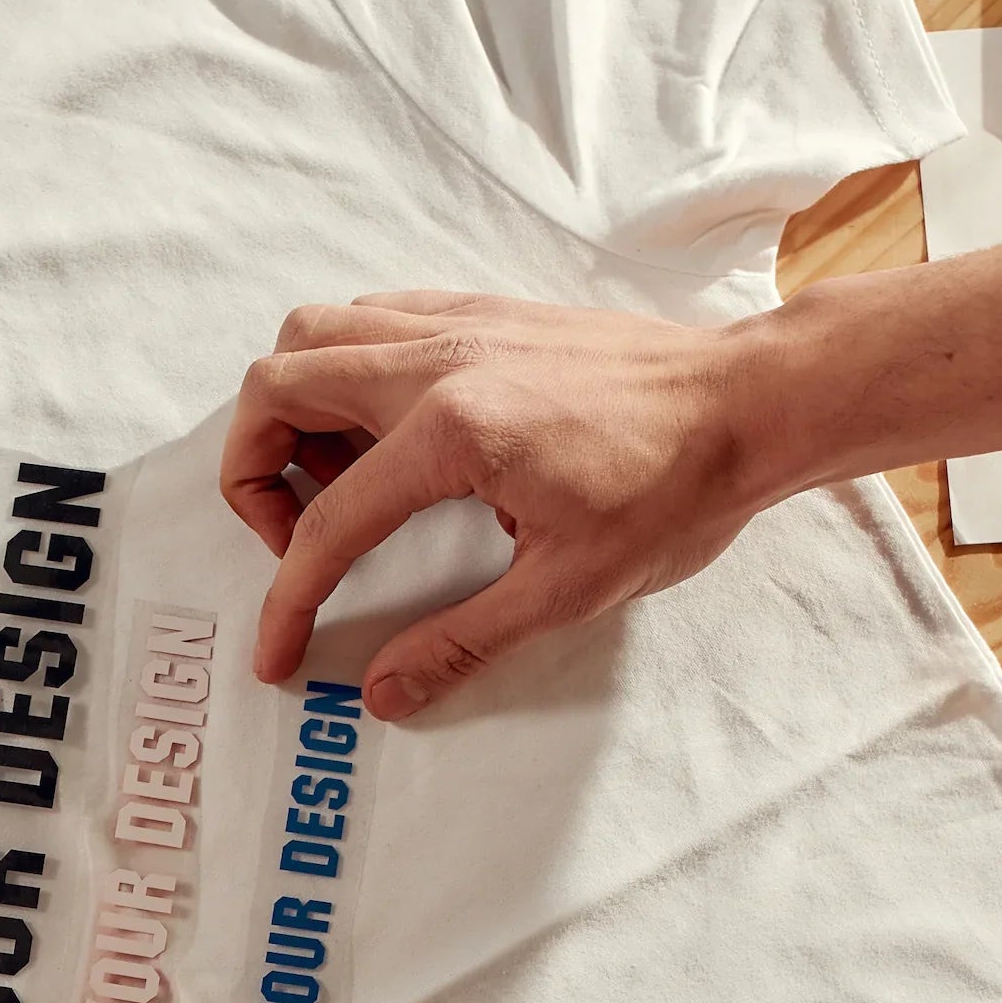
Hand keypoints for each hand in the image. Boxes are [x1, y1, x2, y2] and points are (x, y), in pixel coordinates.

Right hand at [221, 292, 813, 719]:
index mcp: (453, 431)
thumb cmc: (674, 489)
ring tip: (339, 478)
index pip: (331, 523)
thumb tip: (385, 692)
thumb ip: (462, 640)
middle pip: (276, 387)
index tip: (279, 654)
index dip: (289, 600)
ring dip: (293, 407)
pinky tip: (386, 429)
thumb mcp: (569, 588)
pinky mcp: (481, 310)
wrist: (749, 404)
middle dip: (252, 472)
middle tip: (297, 539)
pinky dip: (346, 368)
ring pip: (312, 334)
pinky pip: (371, 315)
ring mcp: (457, 323)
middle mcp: (438, 359)